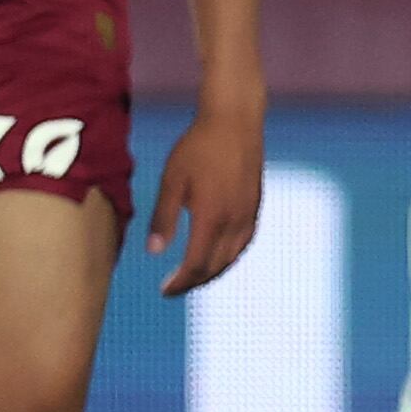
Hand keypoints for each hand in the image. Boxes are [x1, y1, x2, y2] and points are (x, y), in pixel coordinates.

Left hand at [144, 93, 265, 296]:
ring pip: (233, 257)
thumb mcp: (172, 180)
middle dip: (194, 282)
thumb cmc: (198, 146)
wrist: (235, 120)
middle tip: (173, 288)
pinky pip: (244, 242)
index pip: (196, 264)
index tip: (164, 291)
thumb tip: (155, 252)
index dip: (180, 283)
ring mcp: (249, 213)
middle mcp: (234, 220)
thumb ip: (164, 218)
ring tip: (194, 276)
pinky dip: (229, 256)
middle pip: (215, 266)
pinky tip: (218, 254)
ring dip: (212, 272)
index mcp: (212, 217)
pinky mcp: (256, 205)